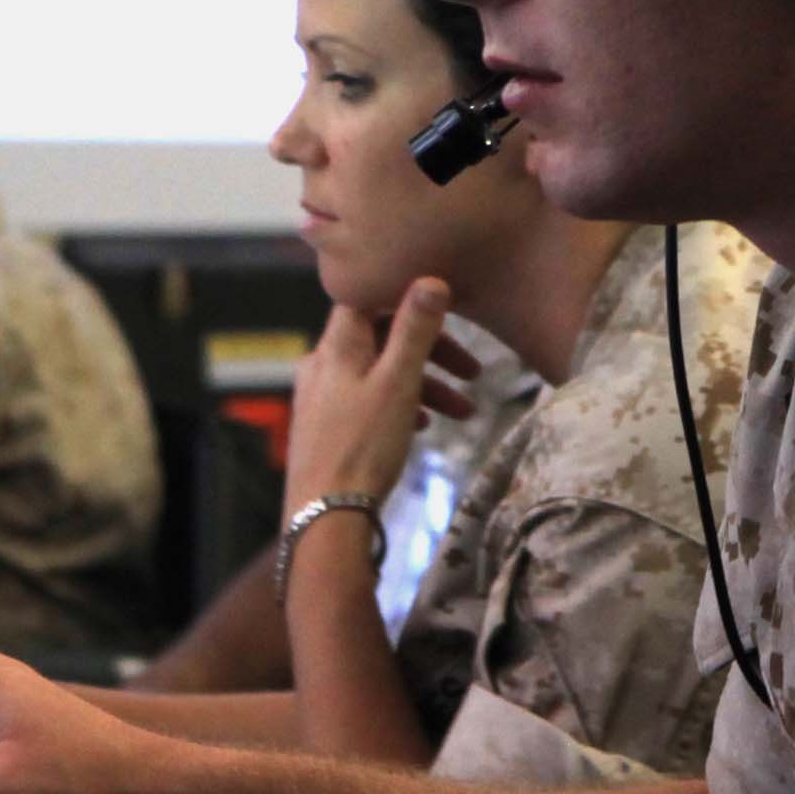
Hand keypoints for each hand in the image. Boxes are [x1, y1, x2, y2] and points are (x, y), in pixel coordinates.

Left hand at [287, 282, 462, 515]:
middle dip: (431, 352)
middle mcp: (323, 364)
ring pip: (379, 374)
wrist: (326, 515)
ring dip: (423, 385)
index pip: (369, 299)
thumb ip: (415, 330)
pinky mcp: (325, 427)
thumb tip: (429, 279)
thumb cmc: (363, 447)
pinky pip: (368, 401)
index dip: (406, 298)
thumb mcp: (399, 383)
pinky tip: (422, 427)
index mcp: (337, 346)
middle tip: (473, 372)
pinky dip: (399, 405)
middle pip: (381, 338)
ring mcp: (321, 397)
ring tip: (463, 413)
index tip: (446, 311)